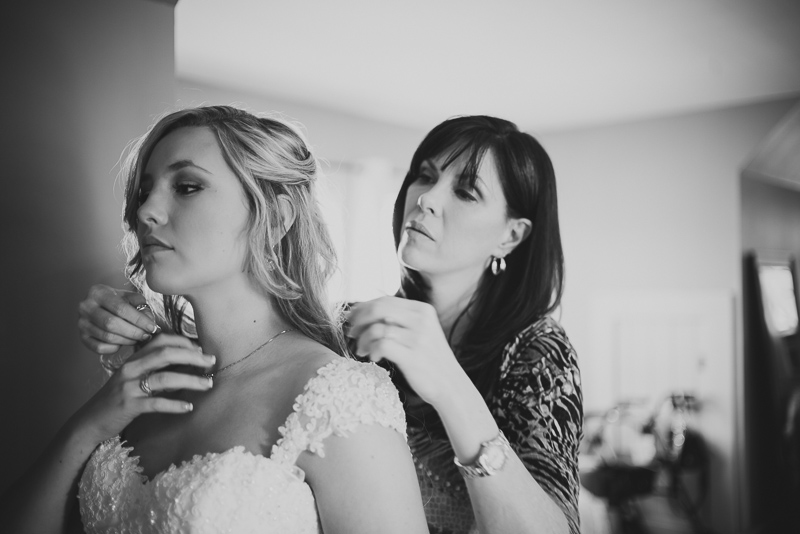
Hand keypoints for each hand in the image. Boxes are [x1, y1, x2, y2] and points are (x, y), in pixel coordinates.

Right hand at [72, 334, 214, 443]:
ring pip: (165, 379)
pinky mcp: (128, 406)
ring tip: (208, 384)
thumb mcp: (135, 378)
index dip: (184, 342)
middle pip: (166, 354)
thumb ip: (155, 368)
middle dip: (193, 356)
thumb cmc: (119, 398)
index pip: (162, 340)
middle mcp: (131, 369)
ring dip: (191, 381)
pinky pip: (156, 404)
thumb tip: (187, 363)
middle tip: (212, 362)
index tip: (202, 350)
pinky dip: (175, 405)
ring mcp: (129, 387)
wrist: (91, 420)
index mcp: (134, 358)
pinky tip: (189, 407)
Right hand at [78, 284, 158, 354]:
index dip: (138, 320)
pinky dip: (114, 348)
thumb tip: (149, 321)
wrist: (99, 306)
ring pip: (107, 337)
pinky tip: (122, 343)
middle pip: (111, 323)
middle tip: (147, 336)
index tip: (152, 327)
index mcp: (98, 292)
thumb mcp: (130, 297)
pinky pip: (99, 347)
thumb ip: (141, 306)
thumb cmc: (118, 301)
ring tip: (138, 339)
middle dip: (133, 332)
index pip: (120, 308)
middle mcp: (85, 307)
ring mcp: (81, 323)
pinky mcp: (82, 337)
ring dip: (127, 340)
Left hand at [346, 296, 464, 407]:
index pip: (386, 300)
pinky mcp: (413, 356)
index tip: (352, 317)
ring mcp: (418, 337)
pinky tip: (374, 358)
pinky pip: (382, 345)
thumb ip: (399, 321)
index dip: (364, 307)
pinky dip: (373, 350)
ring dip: (363, 339)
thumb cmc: (430, 361)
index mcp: (423, 310)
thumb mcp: (420, 332)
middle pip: (379, 309)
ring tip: (362, 350)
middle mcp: (421, 319)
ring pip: (377, 328)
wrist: (451, 386)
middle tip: (351, 332)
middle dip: (359, 319)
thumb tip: (364, 313)